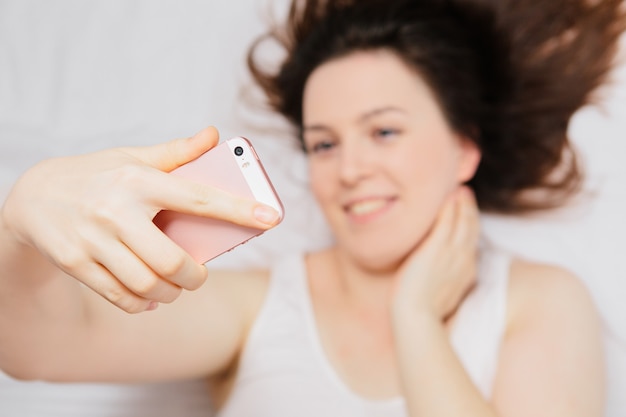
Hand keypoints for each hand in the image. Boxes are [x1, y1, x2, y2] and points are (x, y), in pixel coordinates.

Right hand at [1, 127, 279, 312]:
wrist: (31, 198)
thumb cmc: (95, 176)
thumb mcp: (132, 157)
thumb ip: (176, 152)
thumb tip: (214, 135)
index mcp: (139, 179)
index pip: (198, 197)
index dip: (238, 210)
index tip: (272, 217)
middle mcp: (117, 210)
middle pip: (173, 261)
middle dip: (195, 278)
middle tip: (198, 276)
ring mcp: (94, 239)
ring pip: (148, 285)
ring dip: (170, 295)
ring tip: (174, 287)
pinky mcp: (76, 263)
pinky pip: (120, 297)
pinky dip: (141, 304)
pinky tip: (146, 298)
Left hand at [391, 186, 479, 322]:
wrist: (416, 317)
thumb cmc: (422, 311)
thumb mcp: (442, 295)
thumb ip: (445, 282)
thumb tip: (440, 279)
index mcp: (466, 272)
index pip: (472, 242)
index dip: (471, 224)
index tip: (466, 211)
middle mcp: (463, 260)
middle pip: (471, 228)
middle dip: (469, 208)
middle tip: (465, 191)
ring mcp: (451, 253)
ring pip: (462, 221)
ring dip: (461, 203)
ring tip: (459, 188)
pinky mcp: (436, 248)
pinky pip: (445, 221)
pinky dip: (449, 207)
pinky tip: (448, 195)